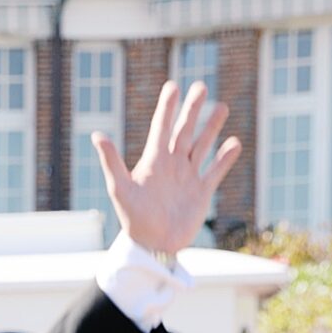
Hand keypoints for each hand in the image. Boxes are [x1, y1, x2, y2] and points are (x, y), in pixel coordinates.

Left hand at [91, 81, 242, 256]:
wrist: (153, 246)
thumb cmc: (133, 219)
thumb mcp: (120, 188)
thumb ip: (111, 161)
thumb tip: (97, 135)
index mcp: (153, 161)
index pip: (161, 127)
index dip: (167, 107)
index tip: (173, 86)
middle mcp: (172, 165)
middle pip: (184, 131)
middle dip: (192, 109)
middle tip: (201, 86)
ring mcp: (187, 177)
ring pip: (202, 146)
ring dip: (212, 127)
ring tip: (222, 107)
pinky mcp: (201, 192)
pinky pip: (215, 171)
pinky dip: (225, 158)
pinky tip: (234, 143)